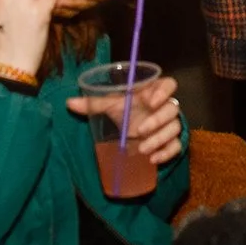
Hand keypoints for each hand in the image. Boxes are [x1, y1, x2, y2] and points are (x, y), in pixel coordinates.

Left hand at [67, 73, 184, 166]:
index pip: (168, 85)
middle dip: (157, 120)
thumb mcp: (111, 105)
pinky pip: (177, 146)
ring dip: (160, 139)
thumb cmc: (125, 111)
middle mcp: (165, 107)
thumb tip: (69, 103)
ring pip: (175, 128)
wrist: (134, 130)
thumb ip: (93, 103)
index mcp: (153, 92)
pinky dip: (167, 153)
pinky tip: (153, 159)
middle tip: (139, 130)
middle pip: (172, 108)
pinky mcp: (171, 141)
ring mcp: (170, 124)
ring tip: (143, 149)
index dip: (164, 91)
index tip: (151, 101)